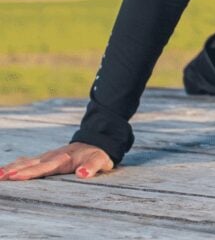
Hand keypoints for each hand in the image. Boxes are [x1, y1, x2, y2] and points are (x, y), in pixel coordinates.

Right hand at [0, 143, 114, 180]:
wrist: (97, 142)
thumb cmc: (97, 155)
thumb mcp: (100, 160)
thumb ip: (91, 167)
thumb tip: (82, 173)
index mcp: (63, 159)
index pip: (43, 168)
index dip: (29, 172)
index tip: (14, 176)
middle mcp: (52, 157)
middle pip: (31, 164)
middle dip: (14, 170)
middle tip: (0, 176)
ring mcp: (48, 157)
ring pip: (27, 162)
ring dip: (12, 167)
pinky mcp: (46, 159)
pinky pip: (28, 162)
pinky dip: (16, 165)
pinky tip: (6, 169)